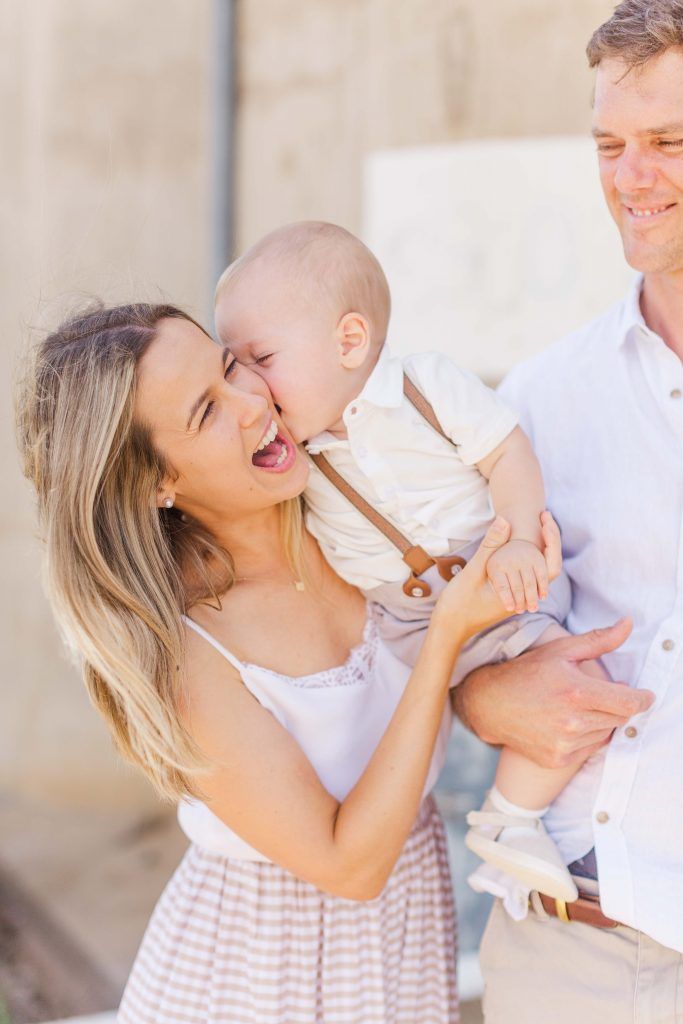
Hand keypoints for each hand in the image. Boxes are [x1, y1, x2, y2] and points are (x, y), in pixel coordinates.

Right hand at [435, 511, 560, 642]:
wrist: (449, 628)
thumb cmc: (459, 604)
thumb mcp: (474, 572)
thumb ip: (490, 546)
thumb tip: (505, 520)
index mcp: (522, 590)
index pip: (550, 565)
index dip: (553, 538)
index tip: (546, 517)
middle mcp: (523, 595)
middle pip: (548, 567)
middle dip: (550, 539)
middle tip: (545, 514)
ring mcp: (516, 596)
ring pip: (536, 571)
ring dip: (538, 547)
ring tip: (539, 523)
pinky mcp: (507, 595)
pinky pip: (523, 574)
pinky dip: (525, 557)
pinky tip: (516, 543)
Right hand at [454, 618, 654, 768]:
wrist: (491, 704)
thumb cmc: (527, 672)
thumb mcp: (562, 650)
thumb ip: (599, 640)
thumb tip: (628, 624)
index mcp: (576, 692)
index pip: (628, 703)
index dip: (642, 699)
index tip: (645, 695)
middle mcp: (572, 722)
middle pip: (619, 718)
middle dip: (617, 705)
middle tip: (600, 694)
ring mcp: (564, 743)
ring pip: (605, 733)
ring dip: (601, 720)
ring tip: (578, 706)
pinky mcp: (558, 759)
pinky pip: (589, 749)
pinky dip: (587, 736)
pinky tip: (568, 722)